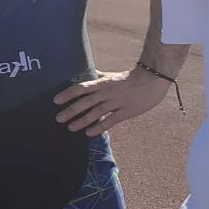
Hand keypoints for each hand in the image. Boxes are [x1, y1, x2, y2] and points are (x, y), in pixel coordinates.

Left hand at [54, 68, 169, 134]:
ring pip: (96, 113)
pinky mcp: (127, 111)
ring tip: (71, 128)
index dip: (68, 93)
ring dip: (82, 121)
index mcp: (102, 83)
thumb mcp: (112, 75)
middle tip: (58, 118)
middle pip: (86, 102)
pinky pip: (111, 120)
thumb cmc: (130, 78)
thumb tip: (86, 75)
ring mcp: (117, 102)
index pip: (82, 87)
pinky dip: (100, 127)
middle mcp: (107, 93)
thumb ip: (98, 77)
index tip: (56, 100)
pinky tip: (89, 133)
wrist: (153, 79)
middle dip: (71, 110)